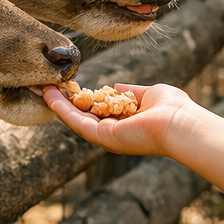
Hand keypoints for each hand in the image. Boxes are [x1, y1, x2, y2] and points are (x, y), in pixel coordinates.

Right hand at [42, 81, 196, 156]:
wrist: (180, 124)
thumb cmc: (173, 109)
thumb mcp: (148, 93)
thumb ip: (130, 91)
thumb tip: (114, 86)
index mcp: (126, 123)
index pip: (99, 111)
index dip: (84, 99)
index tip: (70, 87)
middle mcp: (114, 133)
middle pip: (83, 117)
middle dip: (65, 103)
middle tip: (47, 88)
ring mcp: (108, 137)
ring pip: (76, 120)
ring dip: (58, 105)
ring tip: (42, 89)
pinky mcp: (104, 137)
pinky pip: (78, 122)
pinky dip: (63, 110)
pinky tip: (51, 96)